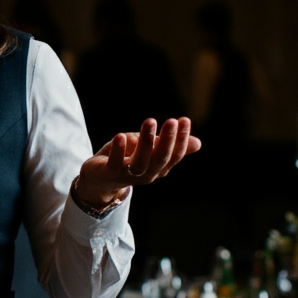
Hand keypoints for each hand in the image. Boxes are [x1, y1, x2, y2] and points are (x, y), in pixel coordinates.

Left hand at [75, 117, 200, 207]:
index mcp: (159, 167)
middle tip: (171, 121)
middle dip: (167, 140)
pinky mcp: (110, 173)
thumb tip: (199, 143)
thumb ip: (168, 145)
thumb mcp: (150, 149)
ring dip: (146, 142)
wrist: (99, 178)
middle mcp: (147, 174)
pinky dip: (119, 150)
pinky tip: (121, 135)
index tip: (184, 120)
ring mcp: (128, 176)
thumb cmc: (127, 160)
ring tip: (150, 121)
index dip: (181, 139)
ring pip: (140, 162)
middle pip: (160, 158)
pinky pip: (116, 164)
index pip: (174, 155)